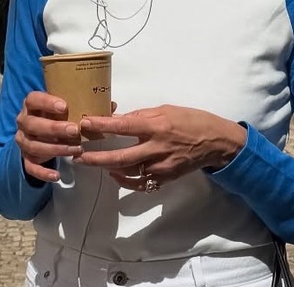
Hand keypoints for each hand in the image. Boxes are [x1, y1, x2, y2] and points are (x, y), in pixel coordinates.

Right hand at [15, 91, 83, 183]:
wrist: (41, 133)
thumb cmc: (56, 117)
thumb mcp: (68, 108)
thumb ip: (86, 105)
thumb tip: (111, 105)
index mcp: (32, 105)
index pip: (33, 99)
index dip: (46, 102)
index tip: (64, 106)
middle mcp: (24, 122)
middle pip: (32, 124)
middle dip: (54, 128)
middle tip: (74, 131)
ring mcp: (24, 141)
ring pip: (33, 146)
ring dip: (55, 149)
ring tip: (75, 150)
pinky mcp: (26, 158)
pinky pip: (31, 167)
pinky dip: (43, 172)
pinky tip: (56, 175)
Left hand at [73, 105, 246, 190]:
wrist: (216, 141)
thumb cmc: (190, 119)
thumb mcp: (165, 110)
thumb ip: (141, 117)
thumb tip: (118, 120)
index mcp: (156, 126)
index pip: (123, 127)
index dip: (102, 126)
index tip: (84, 124)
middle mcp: (156, 148)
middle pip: (121, 157)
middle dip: (96, 158)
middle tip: (78, 156)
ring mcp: (161, 166)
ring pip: (128, 172)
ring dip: (107, 168)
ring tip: (92, 163)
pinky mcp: (165, 178)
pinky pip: (140, 184)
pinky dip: (125, 181)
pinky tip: (115, 174)